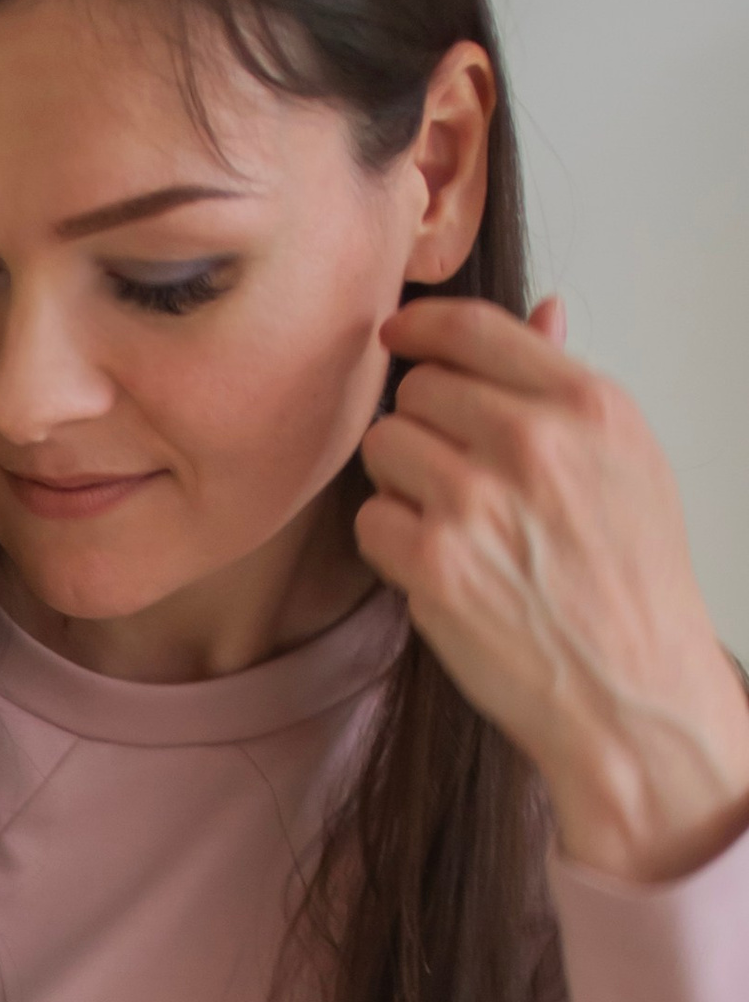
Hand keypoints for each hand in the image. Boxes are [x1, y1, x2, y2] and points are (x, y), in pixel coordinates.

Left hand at [357, 295, 748, 885]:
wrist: (630, 690)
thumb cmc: (631, 583)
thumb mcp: (627, 463)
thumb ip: (567, 387)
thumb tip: (543, 311)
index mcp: (587, 405)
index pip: (473, 328)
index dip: (421, 326)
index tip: (399, 334)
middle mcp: (533, 441)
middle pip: (417, 389)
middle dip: (422, 427)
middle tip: (452, 478)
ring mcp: (478, 500)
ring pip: (384, 447)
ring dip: (401, 485)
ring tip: (450, 525)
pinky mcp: (435, 563)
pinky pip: (370, 519)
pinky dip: (391, 545)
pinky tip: (437, 567)